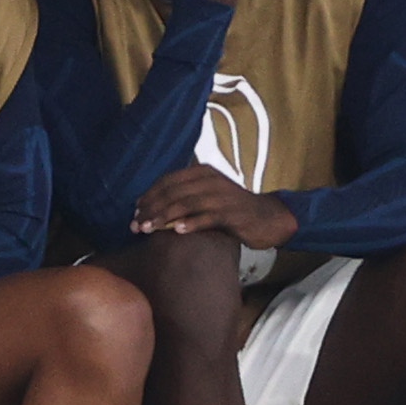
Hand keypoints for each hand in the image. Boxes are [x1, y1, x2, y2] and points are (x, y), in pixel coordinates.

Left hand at [131, 164, 297, 249]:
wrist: (269, 218)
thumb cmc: (235, 209)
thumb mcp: (211, 194)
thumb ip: (188, 195)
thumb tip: (157, 206)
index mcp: (204, 172)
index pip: (170, 180)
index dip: (150, 194)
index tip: (135, 209)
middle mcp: (212, 181)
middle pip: (174, 192)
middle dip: (152, 208)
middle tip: (136, 224)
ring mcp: (223, 197)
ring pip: (187, 204)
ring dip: (164, 217)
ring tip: (149, 228)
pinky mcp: (233, 214)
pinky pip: (208, 218)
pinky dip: (192, 223)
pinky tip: (178, 232)